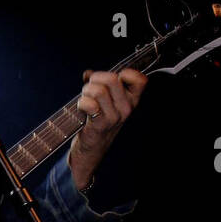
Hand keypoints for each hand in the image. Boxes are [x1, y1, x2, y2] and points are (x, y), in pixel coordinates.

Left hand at [69, 68, 146, 191]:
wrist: (91, 148)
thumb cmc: (97, 120)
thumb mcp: (105, 100)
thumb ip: (99, 83)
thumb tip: (88, 73)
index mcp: (131, 100)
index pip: (139, 79)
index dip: (123, 73)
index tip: (110, 81)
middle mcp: (127, 108)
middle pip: (111, 79)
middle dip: (95, 80)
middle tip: (89, 89)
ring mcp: (115, 117)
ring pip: (98, 90)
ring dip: (86, 92)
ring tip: (84, 99)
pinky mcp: (101, 124)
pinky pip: (89, 104)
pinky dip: (81, 103)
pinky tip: (81, 109)